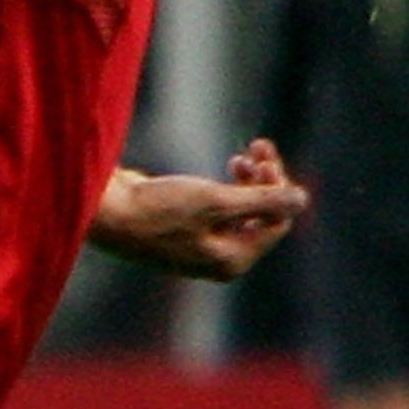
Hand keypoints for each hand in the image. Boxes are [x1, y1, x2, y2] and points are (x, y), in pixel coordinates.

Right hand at [87, 140, 309, 278]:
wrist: (104, 211)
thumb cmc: (156, 210)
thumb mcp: (215, 201)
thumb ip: (262, 200)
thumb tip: (303, 200)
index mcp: (231, 261)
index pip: (277, 221)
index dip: (277, 186)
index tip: (259, 155)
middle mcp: (219, 258)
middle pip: (262, 216)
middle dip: (265, 182)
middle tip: (257, 147)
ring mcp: (201, 246)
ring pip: (243, 210)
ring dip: (249, 181)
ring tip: (243, 156)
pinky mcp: (185, 230)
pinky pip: (223, 209)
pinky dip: (229, 188)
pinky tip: (228, 167)